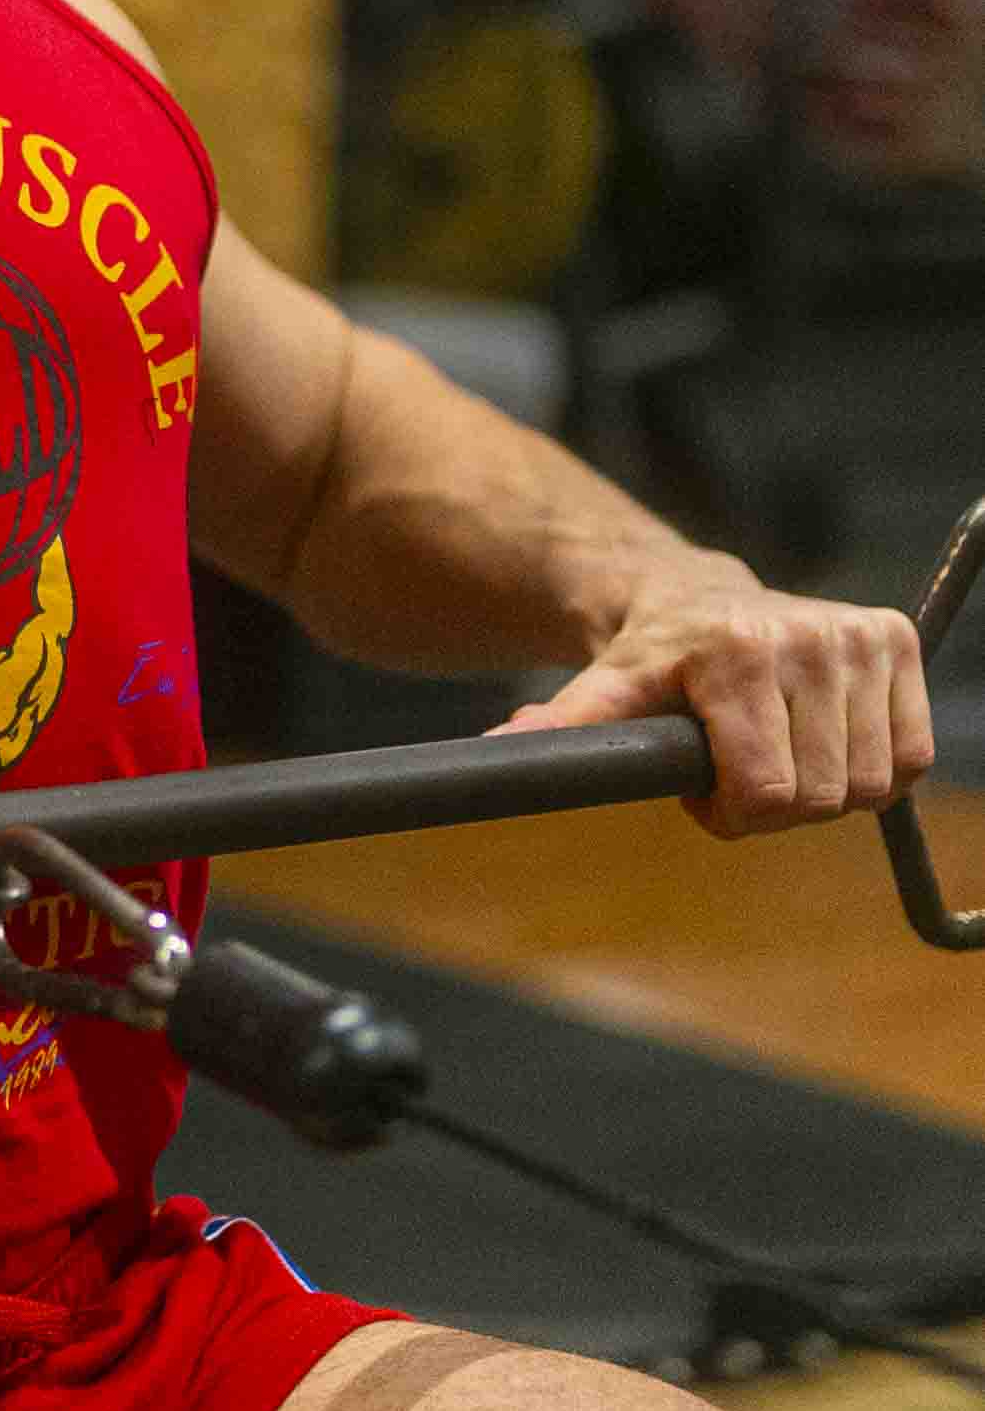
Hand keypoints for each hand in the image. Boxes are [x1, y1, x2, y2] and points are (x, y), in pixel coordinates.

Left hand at [489, 562, 933, 838]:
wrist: (691, 597)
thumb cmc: (647, 655)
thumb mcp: (602, 689)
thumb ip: (564, 725)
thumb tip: (502, 748)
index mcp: (737, 653)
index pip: (765, 791)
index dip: (731, 813)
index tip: (701, 792)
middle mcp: (808, 636)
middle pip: (821, 796)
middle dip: (772, 805)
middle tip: (733, 769)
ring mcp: (858, 636)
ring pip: (870, 785)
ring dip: (821, 789)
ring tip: (769, 748)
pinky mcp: (895, 639)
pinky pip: (909, 757)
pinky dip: (870, 768)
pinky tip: (818, 738)